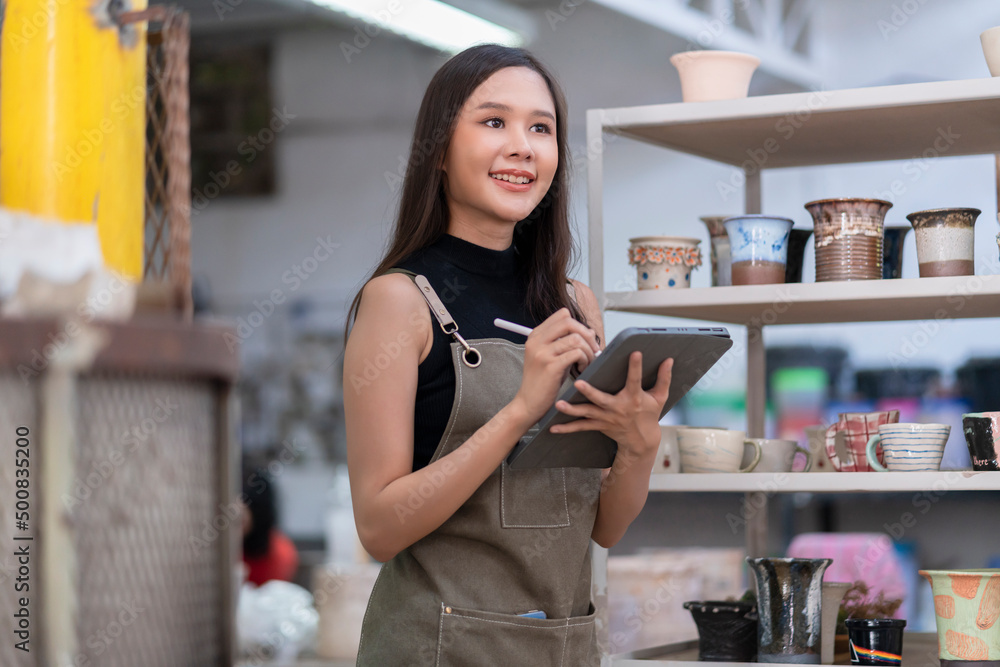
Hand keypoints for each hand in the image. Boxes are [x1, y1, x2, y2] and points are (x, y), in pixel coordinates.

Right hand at [510, 308, 600, 424]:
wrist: (528, 403)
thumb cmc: (543, 381)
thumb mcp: (551, 356)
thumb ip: (566, 342)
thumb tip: (590, 332)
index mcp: (536, 336)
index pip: (562, 315)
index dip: (578, 325)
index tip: (585, 340)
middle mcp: (537, 341)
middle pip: (569, 323)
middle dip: (586, 335)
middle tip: (592, 350)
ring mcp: (542, 353)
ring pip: (576, 339)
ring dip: (588, 351)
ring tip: (586, 363)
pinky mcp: (550, 366)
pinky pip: (576, 353)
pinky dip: (584, 360)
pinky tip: (581, 369)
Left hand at [550, 352, 672, 455]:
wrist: (641, 441)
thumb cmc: (650, 415)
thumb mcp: (660, 398)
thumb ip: (664, 378)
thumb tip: (669, 360)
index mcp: (634, 398)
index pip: (635, 380)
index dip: (635, 366)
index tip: (634, 352)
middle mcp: (618, 408)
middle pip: (602, 399)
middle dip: (590, 392)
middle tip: (578, 384)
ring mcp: (606, 418)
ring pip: (587, 413)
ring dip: (572, 410)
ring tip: (558, 405)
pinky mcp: (598, 425)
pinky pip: (581, 427)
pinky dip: (566, 428)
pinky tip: (552, 428)